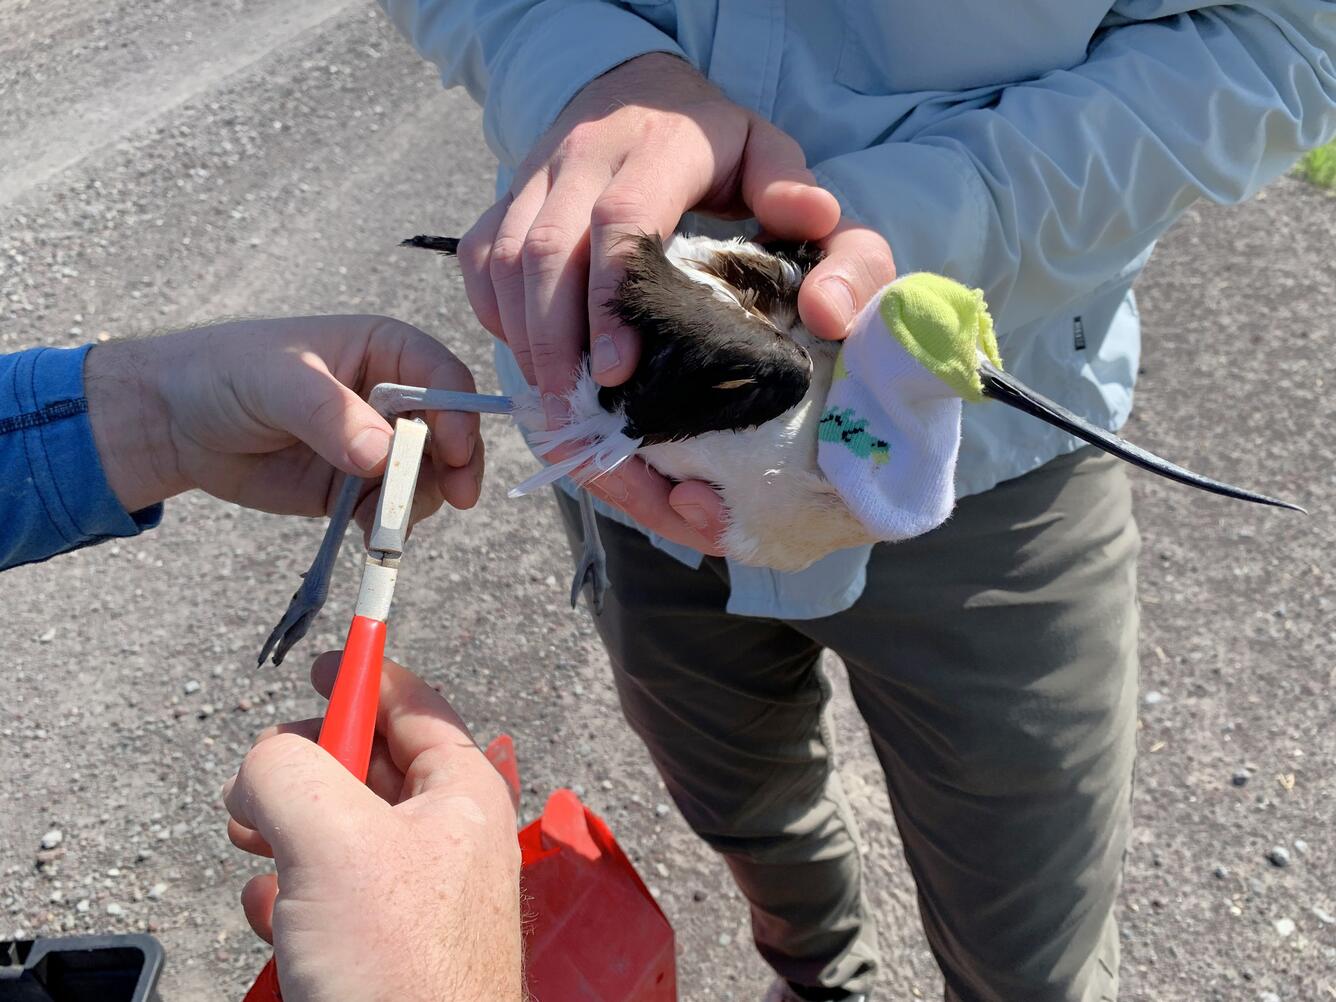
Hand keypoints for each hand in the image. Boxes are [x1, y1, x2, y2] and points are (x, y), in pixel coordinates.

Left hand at [84, 316, 483, 528]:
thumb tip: (382, 455)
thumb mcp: (276, 380)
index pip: (443, 378)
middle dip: (457, 466)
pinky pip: (390, 510)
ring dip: (420, 501)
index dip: (459, 413)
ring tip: (392, 521)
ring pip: (427, 477)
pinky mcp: (355, 488)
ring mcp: (376, 445)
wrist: (174, 423)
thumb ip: (330, 413)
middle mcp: (391, 397)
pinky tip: (374, 538)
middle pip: (448, 432)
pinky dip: (390, 527)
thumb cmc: (225, 373)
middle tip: (457, 497)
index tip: (456, 451)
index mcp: (384, 350)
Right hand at [224, 654, 522, 1001]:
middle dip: (304, 768)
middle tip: (260, 788)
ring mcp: (414, 895)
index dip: (365, 676)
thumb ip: (287, 773)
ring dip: (285, 835)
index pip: (413, 705)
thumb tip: (262, 765)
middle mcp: (445, 837)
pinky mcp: (382, 946)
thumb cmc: (400, 967)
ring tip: (257, 852)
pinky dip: (290, 898)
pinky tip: (274, 920)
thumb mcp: (333, 839)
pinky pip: (325, 897)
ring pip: (336, 833)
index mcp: (460, 793)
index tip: (321, 666)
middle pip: (365, 766)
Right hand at [458, 52, 848, 552]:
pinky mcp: (504, 203)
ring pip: (505, 266)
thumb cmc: (715, 148)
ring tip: (560, 415)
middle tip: (584, 419)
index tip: (620, 373)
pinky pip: (483, 269)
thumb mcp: (771, 158)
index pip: (621, 219)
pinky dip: (498, 323)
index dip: (613, 301)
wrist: (639, 90)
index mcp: (660, 146)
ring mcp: (533, 179)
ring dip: (527, 346)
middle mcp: (583, 156)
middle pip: (546, 255)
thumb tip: (817, 242)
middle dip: (558, 345)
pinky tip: (535, 369)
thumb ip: (799, 196)